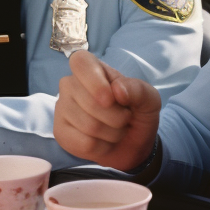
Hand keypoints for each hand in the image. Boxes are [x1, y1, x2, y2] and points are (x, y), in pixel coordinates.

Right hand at [54, 51, 160, 170]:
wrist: (132, 144)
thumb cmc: (137, 114)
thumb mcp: (149, 99)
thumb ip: (138, 89)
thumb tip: (117, 89)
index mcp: (92, 68)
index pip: (80, 62)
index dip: (95, 82)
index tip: (110, 99)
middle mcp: (71, 84)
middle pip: (91, 102)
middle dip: (117, 118)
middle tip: (124, 119)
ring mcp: (63, 108)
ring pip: (89, 126)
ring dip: (112, 134)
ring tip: (115, 130)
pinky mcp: (60, 132)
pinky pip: (84, 143)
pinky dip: (102, 147)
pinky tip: (103, 142)